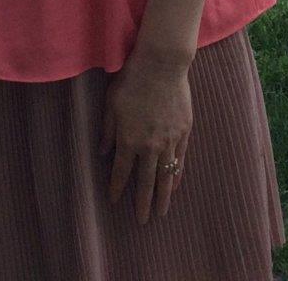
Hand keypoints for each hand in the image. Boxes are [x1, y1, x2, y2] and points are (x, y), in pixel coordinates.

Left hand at [101, 51, 192, 222]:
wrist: (162, 65)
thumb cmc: (131, 80)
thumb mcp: (110, 104)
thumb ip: (107, 130)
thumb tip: (103, 153)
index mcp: (128, 139)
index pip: (121, 172)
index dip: (117, 188)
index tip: (114, 202)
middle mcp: (149, 146)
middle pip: (145, 182)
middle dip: (143, 203)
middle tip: (142, 221)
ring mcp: (169, 141)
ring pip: (166, 176)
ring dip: (162, 197)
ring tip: (161, 213)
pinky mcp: (184, 133)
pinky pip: (180, 161)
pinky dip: (177, 175)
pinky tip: (174, 186)